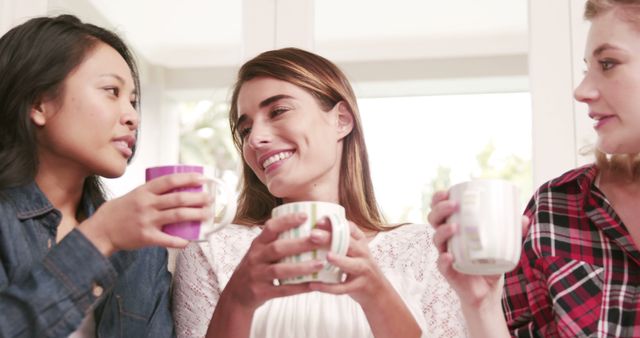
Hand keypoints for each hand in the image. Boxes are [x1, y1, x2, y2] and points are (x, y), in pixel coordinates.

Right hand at [79, 173, 211, 254]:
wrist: (101, 230)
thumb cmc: (119, 211)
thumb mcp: (134, 194)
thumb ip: (153, 193)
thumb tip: (177, 189)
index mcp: (144, 191)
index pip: (170, 180)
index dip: (188, 178)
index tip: (202, 178)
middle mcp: (147, 204)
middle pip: (178, 198)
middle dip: (198, 198)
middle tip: (209, 199)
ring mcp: (147, 220)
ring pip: (177, 215)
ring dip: (195, 215)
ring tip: (207, 214)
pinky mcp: (146, 237)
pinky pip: (167, 239)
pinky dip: (180, 241)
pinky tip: (189, 241)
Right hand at [221, 213, 329, 311]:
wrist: (237, 294)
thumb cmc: (256, 268)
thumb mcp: (260, 251)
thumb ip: (276, 241)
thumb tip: (306, 227)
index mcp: (257, 244)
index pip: (270, 228)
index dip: (287, 221)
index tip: (305, 216)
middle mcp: (256, 258)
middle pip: (277, 248)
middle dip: (299, 243)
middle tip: (319, 239)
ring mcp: (257, 276)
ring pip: (280, 270)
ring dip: (301, 267)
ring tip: (320, 263)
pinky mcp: (261, 292)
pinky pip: (281, 290)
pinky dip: (298, 288)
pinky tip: (313, 285)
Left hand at [309, 221, 421, 337]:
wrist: (377, 290)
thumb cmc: (359, 267)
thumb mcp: (354, 251)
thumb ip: (339, 241)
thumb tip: (313, 231)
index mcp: (360, 242)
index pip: (350, 228)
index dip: (335, 224)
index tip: (319, 221)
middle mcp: (363, 254)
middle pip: (348, 243)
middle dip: (331, 238)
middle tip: (313, 235)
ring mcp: (363, 270)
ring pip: (351, 264)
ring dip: (339, 260)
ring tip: (327, 257)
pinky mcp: (359, 286)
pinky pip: (343, 287)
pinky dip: (328, 287)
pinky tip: (313, 285)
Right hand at [427, 190, 529, 308]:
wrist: (487, 291)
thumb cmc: (490, 263)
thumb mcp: (503, 245)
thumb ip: (512, 232)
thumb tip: (524, 218)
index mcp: (455, 228)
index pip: (441, 209)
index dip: (439, 199)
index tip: (447, 192)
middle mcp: (447, 239)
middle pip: (433, 219)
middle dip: (440, 209)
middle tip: (454, 205)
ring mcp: (445, 254)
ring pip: (435, 239)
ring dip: (442, 230)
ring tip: (454, 227)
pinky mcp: (448, 271)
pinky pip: (441, 264)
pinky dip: (443, 259)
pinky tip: (449, 256)